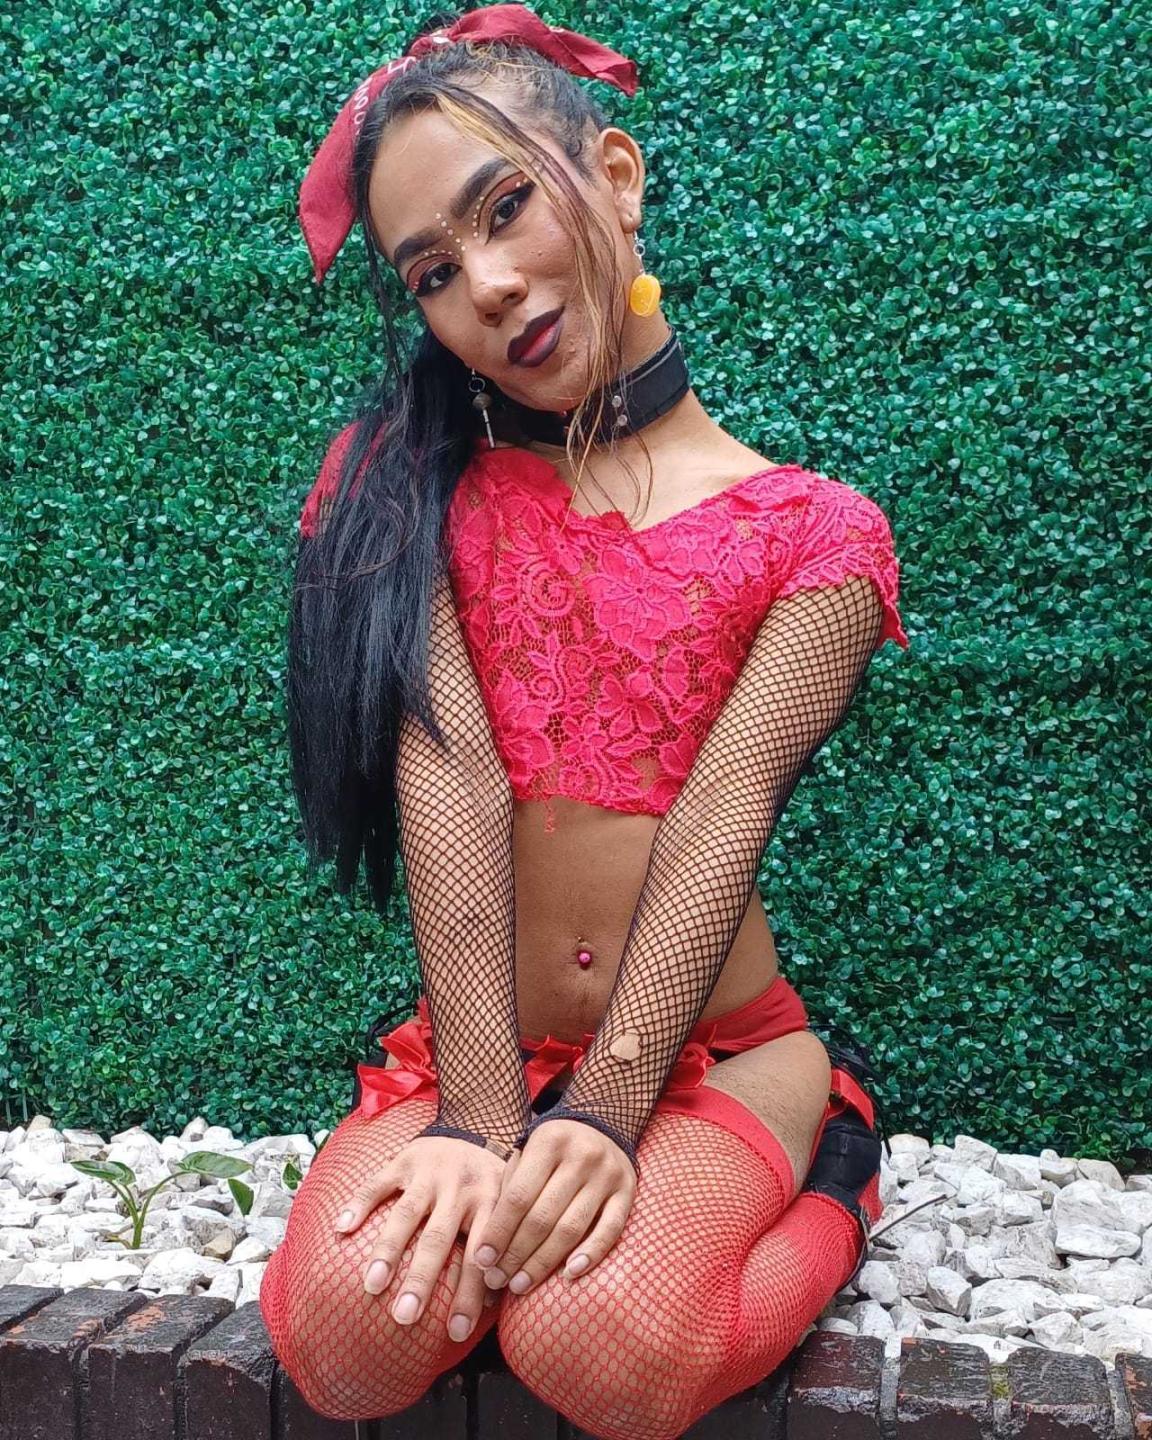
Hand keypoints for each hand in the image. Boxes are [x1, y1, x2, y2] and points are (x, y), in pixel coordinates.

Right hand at [333, 1134, 511, 1343]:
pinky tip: (342, 1228)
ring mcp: (431, 1172)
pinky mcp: (406, 1158)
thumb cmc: (490, 1182)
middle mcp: (461, 1187)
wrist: (477, 1125)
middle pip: (440, 1237)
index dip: (471, 1293)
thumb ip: (502, 1247)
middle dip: (422, 1278)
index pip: (480, 1255)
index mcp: (491, 1204)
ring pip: (408, 1213)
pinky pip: (379, 1182)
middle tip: (405, 1317)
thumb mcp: (506, 1207)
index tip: (457, 1332)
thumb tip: (496, 1302)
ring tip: (372, 1285)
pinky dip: (360, 1204)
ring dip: (389, 1249)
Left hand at [471, 1118, 635, 1295]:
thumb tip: (489, 1242)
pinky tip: (568, 1275)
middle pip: (543, 1216)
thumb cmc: (553, 1149)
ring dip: (543, 1263)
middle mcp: (580, 1156)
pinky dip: (590, 1254)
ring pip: (572, 1228)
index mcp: (549, 1141)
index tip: (481, 1260)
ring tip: (520, 1285)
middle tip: (496, 1280)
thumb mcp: (527, 1152)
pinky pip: (610, 1230)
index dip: (499, 1231)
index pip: (518, 1196)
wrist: (604, 1125)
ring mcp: (607, 1174)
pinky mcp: (628, 1191)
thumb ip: (510, 1187)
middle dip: (515, 1254)